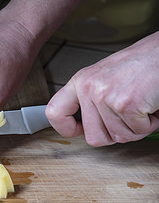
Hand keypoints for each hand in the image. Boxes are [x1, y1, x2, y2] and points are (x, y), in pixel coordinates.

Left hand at [46, 31, 158, 145]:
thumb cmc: (141, 64)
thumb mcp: (104, 78)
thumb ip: (90, 100)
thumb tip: (81, 128)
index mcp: (80, 81)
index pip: (54, 112)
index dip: (65, 129)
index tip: (79, 130)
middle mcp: (89, 88)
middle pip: (94, 138)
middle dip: (116, 133)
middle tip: (128, 116)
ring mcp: (105, 96)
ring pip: (119, 137)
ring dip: (136, 127)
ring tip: (141, 106)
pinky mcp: (126, 104)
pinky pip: (137, 131)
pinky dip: (150, 124)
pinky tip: (150, 105)